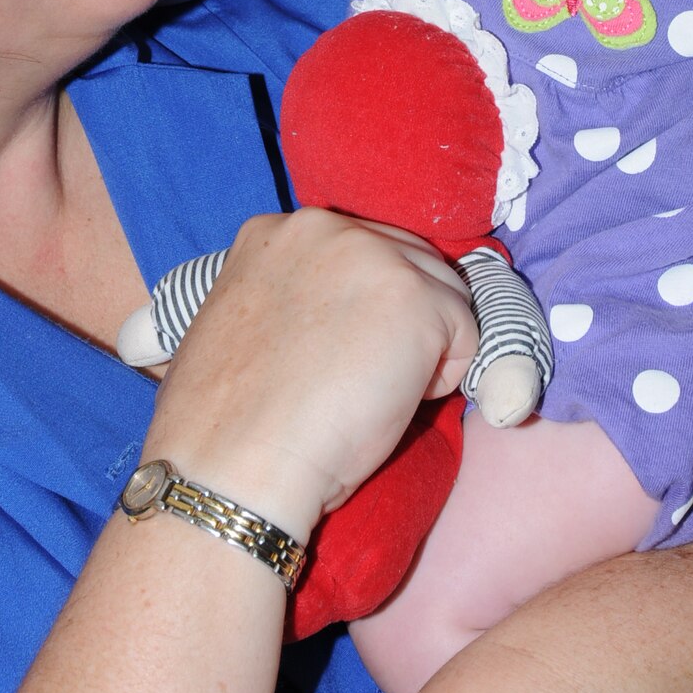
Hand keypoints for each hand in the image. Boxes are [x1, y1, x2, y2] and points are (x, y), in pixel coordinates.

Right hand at [142, 209, 475, 540]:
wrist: (234, 466)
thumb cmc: (228, 423)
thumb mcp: (243, 324)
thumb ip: (292, 298)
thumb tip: (341, 315)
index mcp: (273, 233)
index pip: (358, 249)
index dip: (364, 306)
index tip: (344, 351)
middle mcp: (323, 226)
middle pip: (408, 261)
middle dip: (401, 320)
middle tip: (362, 379)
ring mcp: (373, 256)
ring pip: (442, 294)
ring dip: (423, 348)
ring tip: (372, 394)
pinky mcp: (416, 297)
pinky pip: (464, 334)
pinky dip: (442, 378)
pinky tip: (390, 404)